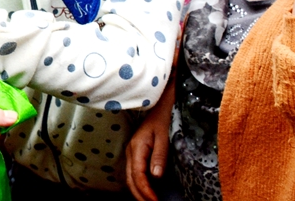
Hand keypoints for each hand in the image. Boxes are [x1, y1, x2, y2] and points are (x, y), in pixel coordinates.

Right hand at [125, 78, 173, 200]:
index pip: (138, 176)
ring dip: (138, 192)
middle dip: (140, 196)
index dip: (146, 192)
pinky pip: (134, 172)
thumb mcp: (164, 136)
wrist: (160, 103)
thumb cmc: (163, 118)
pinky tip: (147, 191)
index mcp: (137, 148)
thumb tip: (155, 176)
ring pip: (130, 177)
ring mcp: (131, 151)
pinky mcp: (136, 152)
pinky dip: (139, 184)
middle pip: (131, 180)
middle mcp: (131, 151)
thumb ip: (159, 156)